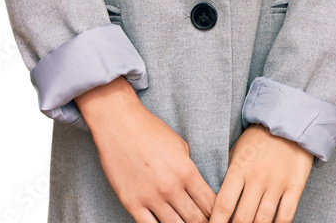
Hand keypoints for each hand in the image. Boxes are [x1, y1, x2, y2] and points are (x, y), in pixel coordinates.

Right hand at [76, 80, 216, 222]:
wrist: (119, 123)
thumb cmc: (150, 130)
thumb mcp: (179, 145)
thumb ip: (189, 168)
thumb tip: (196, 187)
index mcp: (186, 171)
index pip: (209, 203)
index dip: (216, 214)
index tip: (217, 217)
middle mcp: (171, 187)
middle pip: (195, 220)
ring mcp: (150, 197)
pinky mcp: (131, 202)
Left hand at [209, 124, 313, 222]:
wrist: (289, 122)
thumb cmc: (259, 139)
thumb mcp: (237, 151)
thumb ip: (228, 174)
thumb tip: (216, 198)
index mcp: (239, 168)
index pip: (224, 204)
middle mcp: (257, 178)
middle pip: (242, 218)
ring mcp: (277, 183)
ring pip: (263, 220)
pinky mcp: (294, 186)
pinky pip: (285, 216)